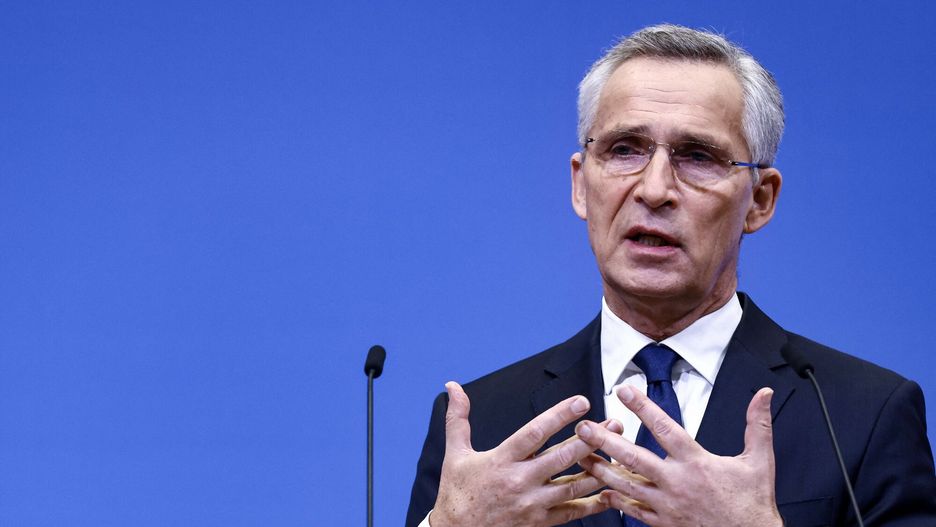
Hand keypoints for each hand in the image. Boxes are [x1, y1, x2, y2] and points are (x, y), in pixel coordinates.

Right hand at [430, 381, 622, 526]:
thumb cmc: (458, 492)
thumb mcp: (455, 453)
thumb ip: (458, 418)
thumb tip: (453, 387)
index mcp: (501, 460)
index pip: (535, 433)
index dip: (559, 416)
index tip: (581, 402)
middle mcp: (519, 482)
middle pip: (561, 458)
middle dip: (591, 439)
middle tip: (613, 423)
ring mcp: (531, 505)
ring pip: (573, 485)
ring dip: (598, 468)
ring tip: (618, 453)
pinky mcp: (538, 523)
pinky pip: (571, 512)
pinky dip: (592, 504)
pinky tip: (609, 492)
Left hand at [575, 385, 781, 526]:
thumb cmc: (753, 503)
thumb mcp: (759, 460)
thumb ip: (757, 424)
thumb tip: (764, 394)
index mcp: (697, 462)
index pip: (664, 428)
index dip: (643, 407)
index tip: (624, 390)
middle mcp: (677, 483)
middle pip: (633, 458)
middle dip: (605, 442)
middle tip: (583, 428)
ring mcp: (667, 505)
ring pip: (626, 486)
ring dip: (601, 470)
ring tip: (580, 456)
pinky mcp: (664, 524)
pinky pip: (633, 512)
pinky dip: (616, 502)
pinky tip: (602, 492)